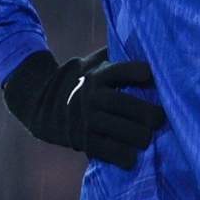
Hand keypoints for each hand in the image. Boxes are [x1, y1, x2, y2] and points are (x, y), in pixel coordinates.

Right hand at [2, 48, 165, 168]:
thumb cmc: (76, 80)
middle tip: (161, 119)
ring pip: (120, 129)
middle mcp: (90, 95)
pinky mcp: (81, 139)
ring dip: (140, 136)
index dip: (138, 72)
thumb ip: (112, 56)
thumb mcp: (89, 63)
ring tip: (148, 138)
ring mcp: (85, 118)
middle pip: (125, 104)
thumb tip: (141, 41)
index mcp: (95, 74)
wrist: (38, 100)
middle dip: (149, 114)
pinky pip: (106, 150)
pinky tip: (132, 157)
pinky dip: (122, 156)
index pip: (120, 70)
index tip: (150, 76)